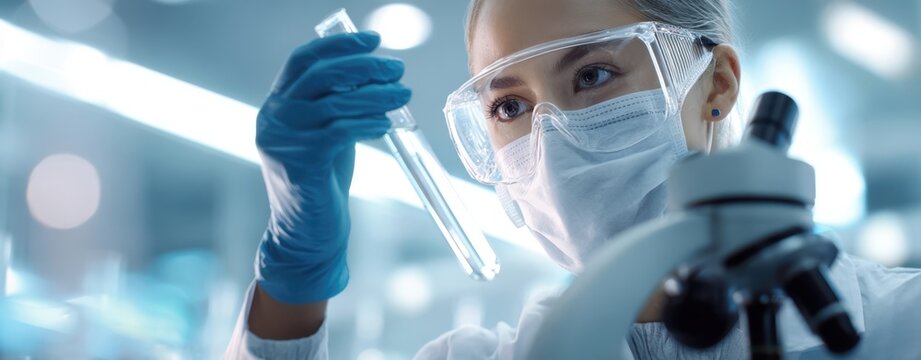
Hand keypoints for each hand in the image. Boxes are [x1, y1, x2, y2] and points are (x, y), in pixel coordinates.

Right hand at [254, 31, 409, 303]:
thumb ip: (336, 102)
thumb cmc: (322, 180)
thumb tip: (373, 70)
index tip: (374, 39)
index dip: (339, 45)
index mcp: (277, 104)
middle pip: (319, 75)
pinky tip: (385, 124)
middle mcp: (272, 118)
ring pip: (334, 103)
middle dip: (364, 67)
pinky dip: (367, 123)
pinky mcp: (299, 164)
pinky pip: (339, 132)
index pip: (303, 59)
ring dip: (376, 95)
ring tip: (404, 94)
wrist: (306, 232)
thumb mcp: (325, 131)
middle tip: (397, 69)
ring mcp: (282, 141)